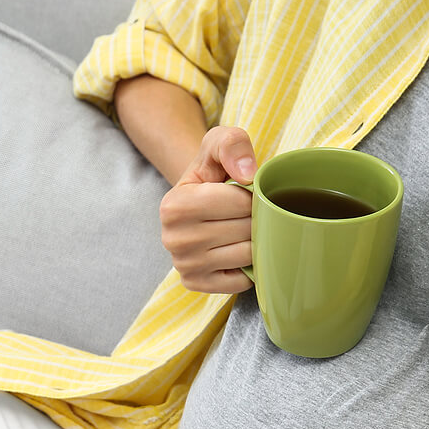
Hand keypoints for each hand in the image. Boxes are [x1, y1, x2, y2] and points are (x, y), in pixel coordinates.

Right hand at [159, 125, 256, 293]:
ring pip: (247, 255)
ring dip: (254, 240)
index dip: (253, 196)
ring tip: (241, 228)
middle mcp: (173, 239)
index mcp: (175, 205)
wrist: (195, 200)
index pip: (240, 204)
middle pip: (245, 230)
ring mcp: (184, 265)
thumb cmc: (211, 172)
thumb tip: (248, 175)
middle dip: (255, 218)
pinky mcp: (195, 283)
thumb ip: (232, 144)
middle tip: (244, 212)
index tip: (243, 193)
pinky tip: (236, 249)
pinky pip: (241, 280)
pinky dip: (247, 265)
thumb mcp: (218, 144)